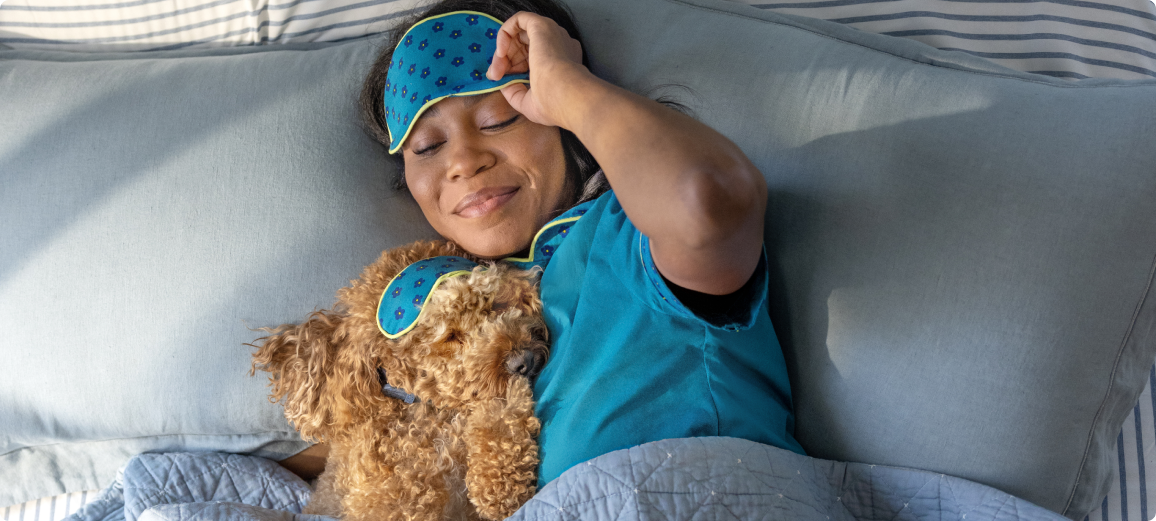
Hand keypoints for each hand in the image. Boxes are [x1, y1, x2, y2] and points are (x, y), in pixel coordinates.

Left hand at [486, 11, 585, 127]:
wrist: (565, 95)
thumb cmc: (553, 103)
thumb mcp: (528, 102)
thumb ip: (515, 92)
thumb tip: (501, 83)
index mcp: (560, 61)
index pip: (531, 58)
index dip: (513, 68)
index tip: (502, 81)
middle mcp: (558, 44)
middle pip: (523, 45)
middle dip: (504, 60)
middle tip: (495, 75)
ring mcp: (551, 33)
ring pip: (519, 34)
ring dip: (503, 49)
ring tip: (497, 68)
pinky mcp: (541, 25)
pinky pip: (518, 20)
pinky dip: (504, 33)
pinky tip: (501, 52)